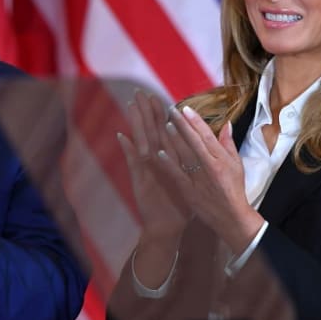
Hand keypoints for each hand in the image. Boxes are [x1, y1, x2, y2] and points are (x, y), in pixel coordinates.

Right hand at [120, 90, 190, 241]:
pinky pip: (134, 163)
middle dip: (146, 112)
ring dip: (136, 124)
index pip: (163, 131)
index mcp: (168, 159)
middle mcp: (155, 161)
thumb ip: (192, 161)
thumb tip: (198, 145)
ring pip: (141, 141)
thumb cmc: (178, 204)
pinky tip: (122, 136)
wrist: (168, 227)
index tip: (158, 95)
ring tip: (131, 106)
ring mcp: (146, 170)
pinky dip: (128, 150)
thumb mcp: (188, 179)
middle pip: (150, 131)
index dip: (160, 114)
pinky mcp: (141, 181)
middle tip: (140, 92)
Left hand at [166, 106, 263, 253]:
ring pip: (184, 155)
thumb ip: (228, 144)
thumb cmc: (234, 190)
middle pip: (194, 142)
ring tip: (165, 124)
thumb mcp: (237, 165)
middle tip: (170, 110)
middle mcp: (210, 167)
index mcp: (221, 160)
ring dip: (174, 139)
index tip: (185, 108)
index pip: (207, 136)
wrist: (231, 217)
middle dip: (182, 125)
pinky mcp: (189, 191)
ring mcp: (199, 179)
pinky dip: (168, 163)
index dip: (196, 121)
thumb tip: (226, 124)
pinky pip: (177, 174)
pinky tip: (159, 152)